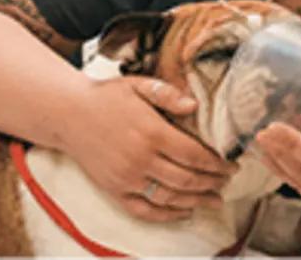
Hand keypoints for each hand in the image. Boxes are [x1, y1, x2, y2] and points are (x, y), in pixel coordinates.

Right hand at [61, 76, 238, 222]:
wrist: (68, 114)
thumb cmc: (107, 96)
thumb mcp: (139, 85)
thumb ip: (168, 94)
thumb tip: (195, 105)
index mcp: (151, 132)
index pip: (194, 155)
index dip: (217, 163)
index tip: (231, 165)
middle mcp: (140, 158)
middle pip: (186, 179)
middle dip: (212, 183)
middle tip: (227, 182)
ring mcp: (126, 177)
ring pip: (169, 197)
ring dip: (196, 201)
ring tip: (215, 200)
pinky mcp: (114, 189)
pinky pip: (144, 210)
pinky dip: (166, 215)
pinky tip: (184, 212)